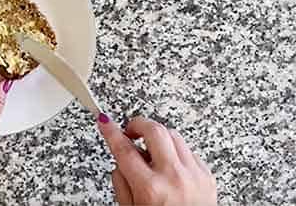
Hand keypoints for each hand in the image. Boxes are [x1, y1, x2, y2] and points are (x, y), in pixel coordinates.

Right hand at [97, 114, 217, 204]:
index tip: (105, 122)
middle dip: (137, 125)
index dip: (111, 131)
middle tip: (130, 132)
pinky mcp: (207, 177)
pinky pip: (188, 151)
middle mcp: (174, 178)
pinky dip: (175, 153)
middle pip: (153, 130)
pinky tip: (169, 166)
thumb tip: (120, 159)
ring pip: (173, 135)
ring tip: (151, 151)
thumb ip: (122, 183)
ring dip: (158, 138)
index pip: (124, 149)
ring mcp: (194, 176)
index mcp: (151, 189)